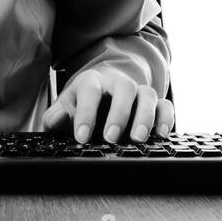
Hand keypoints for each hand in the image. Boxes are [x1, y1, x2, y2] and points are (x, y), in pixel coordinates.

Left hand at [42, 68, 174, 143]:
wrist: (100, 93)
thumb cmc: (80, 104)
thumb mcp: (64, 108)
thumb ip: (55, 116)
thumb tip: (58, 118)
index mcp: (91, 81)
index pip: (90, 91)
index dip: (86, 114)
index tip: (81, 138)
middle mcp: (117, 82)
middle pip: (124, 88)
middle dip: (119, 114)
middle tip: (111, 138)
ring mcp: (138, 91)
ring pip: (147, 94)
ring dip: (145, 116)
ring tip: (137, 139)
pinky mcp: (154, 103)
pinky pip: (165, 105)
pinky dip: (166, 119)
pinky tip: (161, 135)